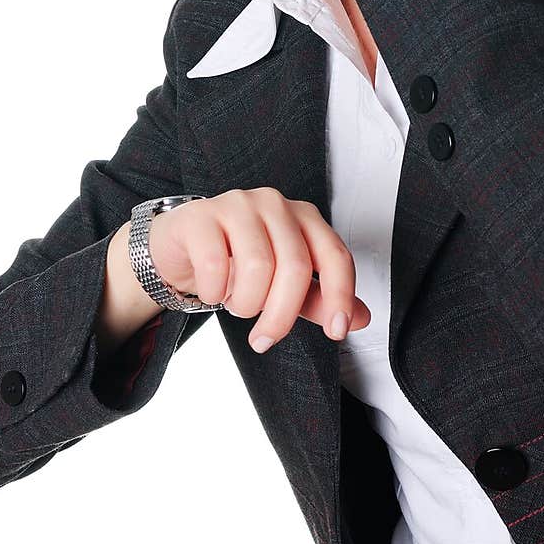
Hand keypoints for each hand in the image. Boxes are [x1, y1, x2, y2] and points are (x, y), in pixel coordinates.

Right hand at [147, 188, 370, 352]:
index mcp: (303, 217)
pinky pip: (215, 263)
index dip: (340, 296)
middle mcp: (275, 204)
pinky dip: (215, 291)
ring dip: (246, 303)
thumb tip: (362, 319)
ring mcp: (238, 204)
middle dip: (281, 315)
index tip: (336, 331)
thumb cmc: (236, 261)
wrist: (181, 246)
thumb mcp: (282, 282)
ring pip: (258, 266)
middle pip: (295, 267)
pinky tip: (212, 291)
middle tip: (264, 339)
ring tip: (236, 304)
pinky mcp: (202, 216)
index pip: (335, 254)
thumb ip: (319, 297)